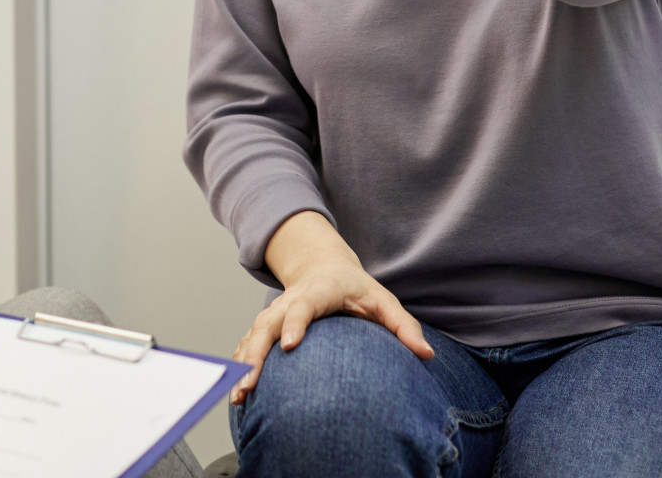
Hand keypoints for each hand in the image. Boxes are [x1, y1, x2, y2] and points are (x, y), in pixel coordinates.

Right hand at [228, 212, 432, 404]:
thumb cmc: (356, 288)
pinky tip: (236, 389)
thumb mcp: (383, 300)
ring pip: (253, 335)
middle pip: (267, 323)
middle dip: (256, 353)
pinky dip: (239, 363)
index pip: (303, 306)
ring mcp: (275, 313)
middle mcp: (290, 301)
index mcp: (318, 292)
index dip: (294, 323)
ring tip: (238, 394)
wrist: (323, 267)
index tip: (289, 345)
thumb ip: (403, 326)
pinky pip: (248, 343)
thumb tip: (425, 354)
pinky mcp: (267, 326)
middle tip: (249, 381)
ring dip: (243, 363)